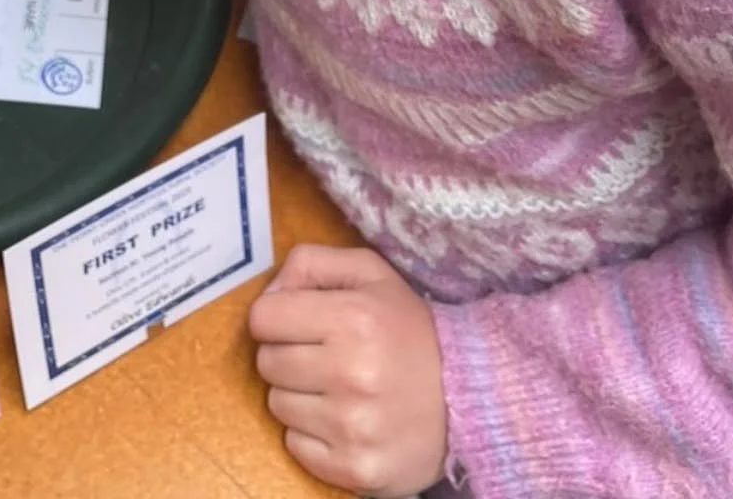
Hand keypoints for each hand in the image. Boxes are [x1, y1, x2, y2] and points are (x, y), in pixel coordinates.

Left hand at [249, 244, 447, 498]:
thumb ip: (312, 263)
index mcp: (353, 318)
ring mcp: (353, 427)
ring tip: (336, 387)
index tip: (299, 322)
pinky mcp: (356, 469)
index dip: (275, 317)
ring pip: (277, 405)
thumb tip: (267, 293)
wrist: (469, 395)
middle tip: (322, 355)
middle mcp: (351, 373)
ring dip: (298, 395)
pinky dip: (311, 434)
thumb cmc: (409, 328)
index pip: (263, 318)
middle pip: (266, 362)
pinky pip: (294, 446)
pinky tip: (342, 419)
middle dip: (287, 354)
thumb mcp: (370, 273)